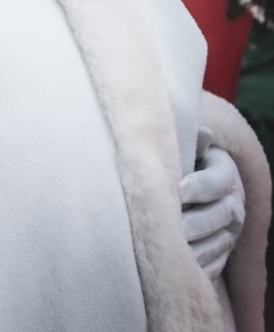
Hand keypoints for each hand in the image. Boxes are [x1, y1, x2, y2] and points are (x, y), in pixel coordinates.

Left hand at [180, 133, 244, 280]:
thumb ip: (191, 141)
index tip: (177, 190)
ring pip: (217, 245)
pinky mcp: (222, 255)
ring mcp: (229, 233)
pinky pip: (213, 266)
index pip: (217, 181)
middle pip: (219, 216)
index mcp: (226, 173)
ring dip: (194, 249)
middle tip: (172, 227)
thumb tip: (203, 133)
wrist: (192, 187)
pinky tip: (175, 267)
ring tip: (169, 249)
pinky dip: (195, 268)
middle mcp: (234, 204)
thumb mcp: (187, 146)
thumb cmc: (183, 160)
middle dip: (195, 222)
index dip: (198, 186)